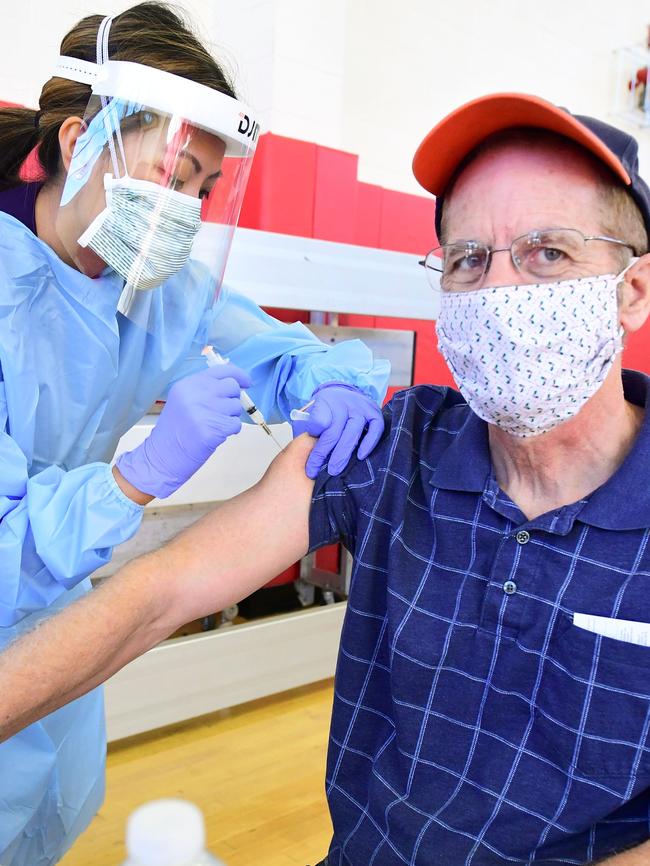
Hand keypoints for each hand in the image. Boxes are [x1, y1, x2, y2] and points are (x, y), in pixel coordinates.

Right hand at [116, 362, 250, 497]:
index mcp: (188, 384)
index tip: (247, 382)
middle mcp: (196, 394)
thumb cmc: (176, 431)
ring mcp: (204, 411)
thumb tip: (235, 382)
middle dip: (233, 399)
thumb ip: (206, 389)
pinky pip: (235, 424)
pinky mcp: (212, 429)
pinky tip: (215, 435)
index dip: (238, 375)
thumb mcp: (184, 400)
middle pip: (232, 387)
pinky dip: (230, 431)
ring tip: (213, 425)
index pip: (221, 370)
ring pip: (236, 406)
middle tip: (222, 411)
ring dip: (230, 416)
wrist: (163, 456)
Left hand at [300, 383, 384, 478]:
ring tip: (334, 470)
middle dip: (323, 453)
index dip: (314, 434)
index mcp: (325, 400)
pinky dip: (369, 443)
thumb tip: (310, 439)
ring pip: (353, 431)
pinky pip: (376, 428)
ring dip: (343, 453)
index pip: (318, 420)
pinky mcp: (375, 413)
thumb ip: (309, 424)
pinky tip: (360, 456)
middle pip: (334, 430)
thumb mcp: (313, 411)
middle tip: (314, 471)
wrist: (346, 394)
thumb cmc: (327, 410)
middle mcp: (344, 402)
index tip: (307, 450)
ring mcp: (361, 407)